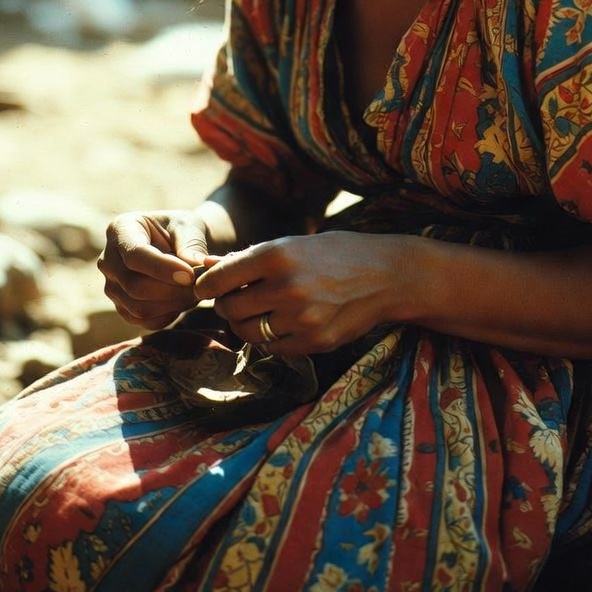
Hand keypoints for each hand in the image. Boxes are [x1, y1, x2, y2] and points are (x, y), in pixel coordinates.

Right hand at [98, 209, 208, 329]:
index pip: (135, 255)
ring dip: (172, 305)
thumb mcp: (189, 226)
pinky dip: (167, 316)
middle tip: (200, 287)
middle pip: (134, 285)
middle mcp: (108, 259)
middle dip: (172, 291)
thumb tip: (198, 265)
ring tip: (195, 292)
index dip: (162, 268)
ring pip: (138, 307)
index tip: (190, 276)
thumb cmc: (181, 229)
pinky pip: (142, 321)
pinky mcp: (121, 306)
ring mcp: (111, 285)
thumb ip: (191, 244)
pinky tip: (183, 302)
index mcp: (120, 229)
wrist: (177, 244)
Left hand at [194, 231, 401, 354]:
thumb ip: (248, 259)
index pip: (219, 279)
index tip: (207, 288)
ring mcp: (302, 318)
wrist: (387, 275)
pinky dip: (270, 337)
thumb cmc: (336, 253)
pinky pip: (273, 348)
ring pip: (247, 332)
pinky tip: (282, 322)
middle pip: (229, 309)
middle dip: (225, 305)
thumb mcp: (292, 244)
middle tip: (236, 298)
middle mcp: (286, 287)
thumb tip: (204, 266)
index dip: (206, 285)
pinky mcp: (315, 342)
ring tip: (258, 311)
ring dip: (245, 323)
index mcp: (277, 255)